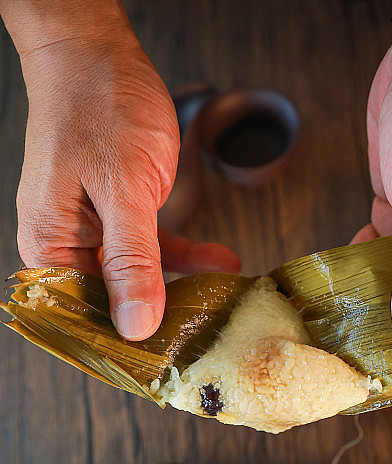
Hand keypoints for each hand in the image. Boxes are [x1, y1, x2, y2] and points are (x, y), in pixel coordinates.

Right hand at [11, 9, 238, 340]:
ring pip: (140, 280)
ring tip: (223, 300)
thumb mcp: (123, 190)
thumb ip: (133, 261)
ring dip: (183, 287)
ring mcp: (95, 233)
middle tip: (206, 338)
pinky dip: (187, 256)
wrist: (100, 53)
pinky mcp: (121, 217)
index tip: (170, 364)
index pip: (85, 318)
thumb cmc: (98, 107)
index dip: (126, 345)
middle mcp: (69, 247)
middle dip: (161, 320)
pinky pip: (154, 249)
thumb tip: (136, 324)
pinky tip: (222, 261)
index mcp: (51, 248)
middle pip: (114, 304)